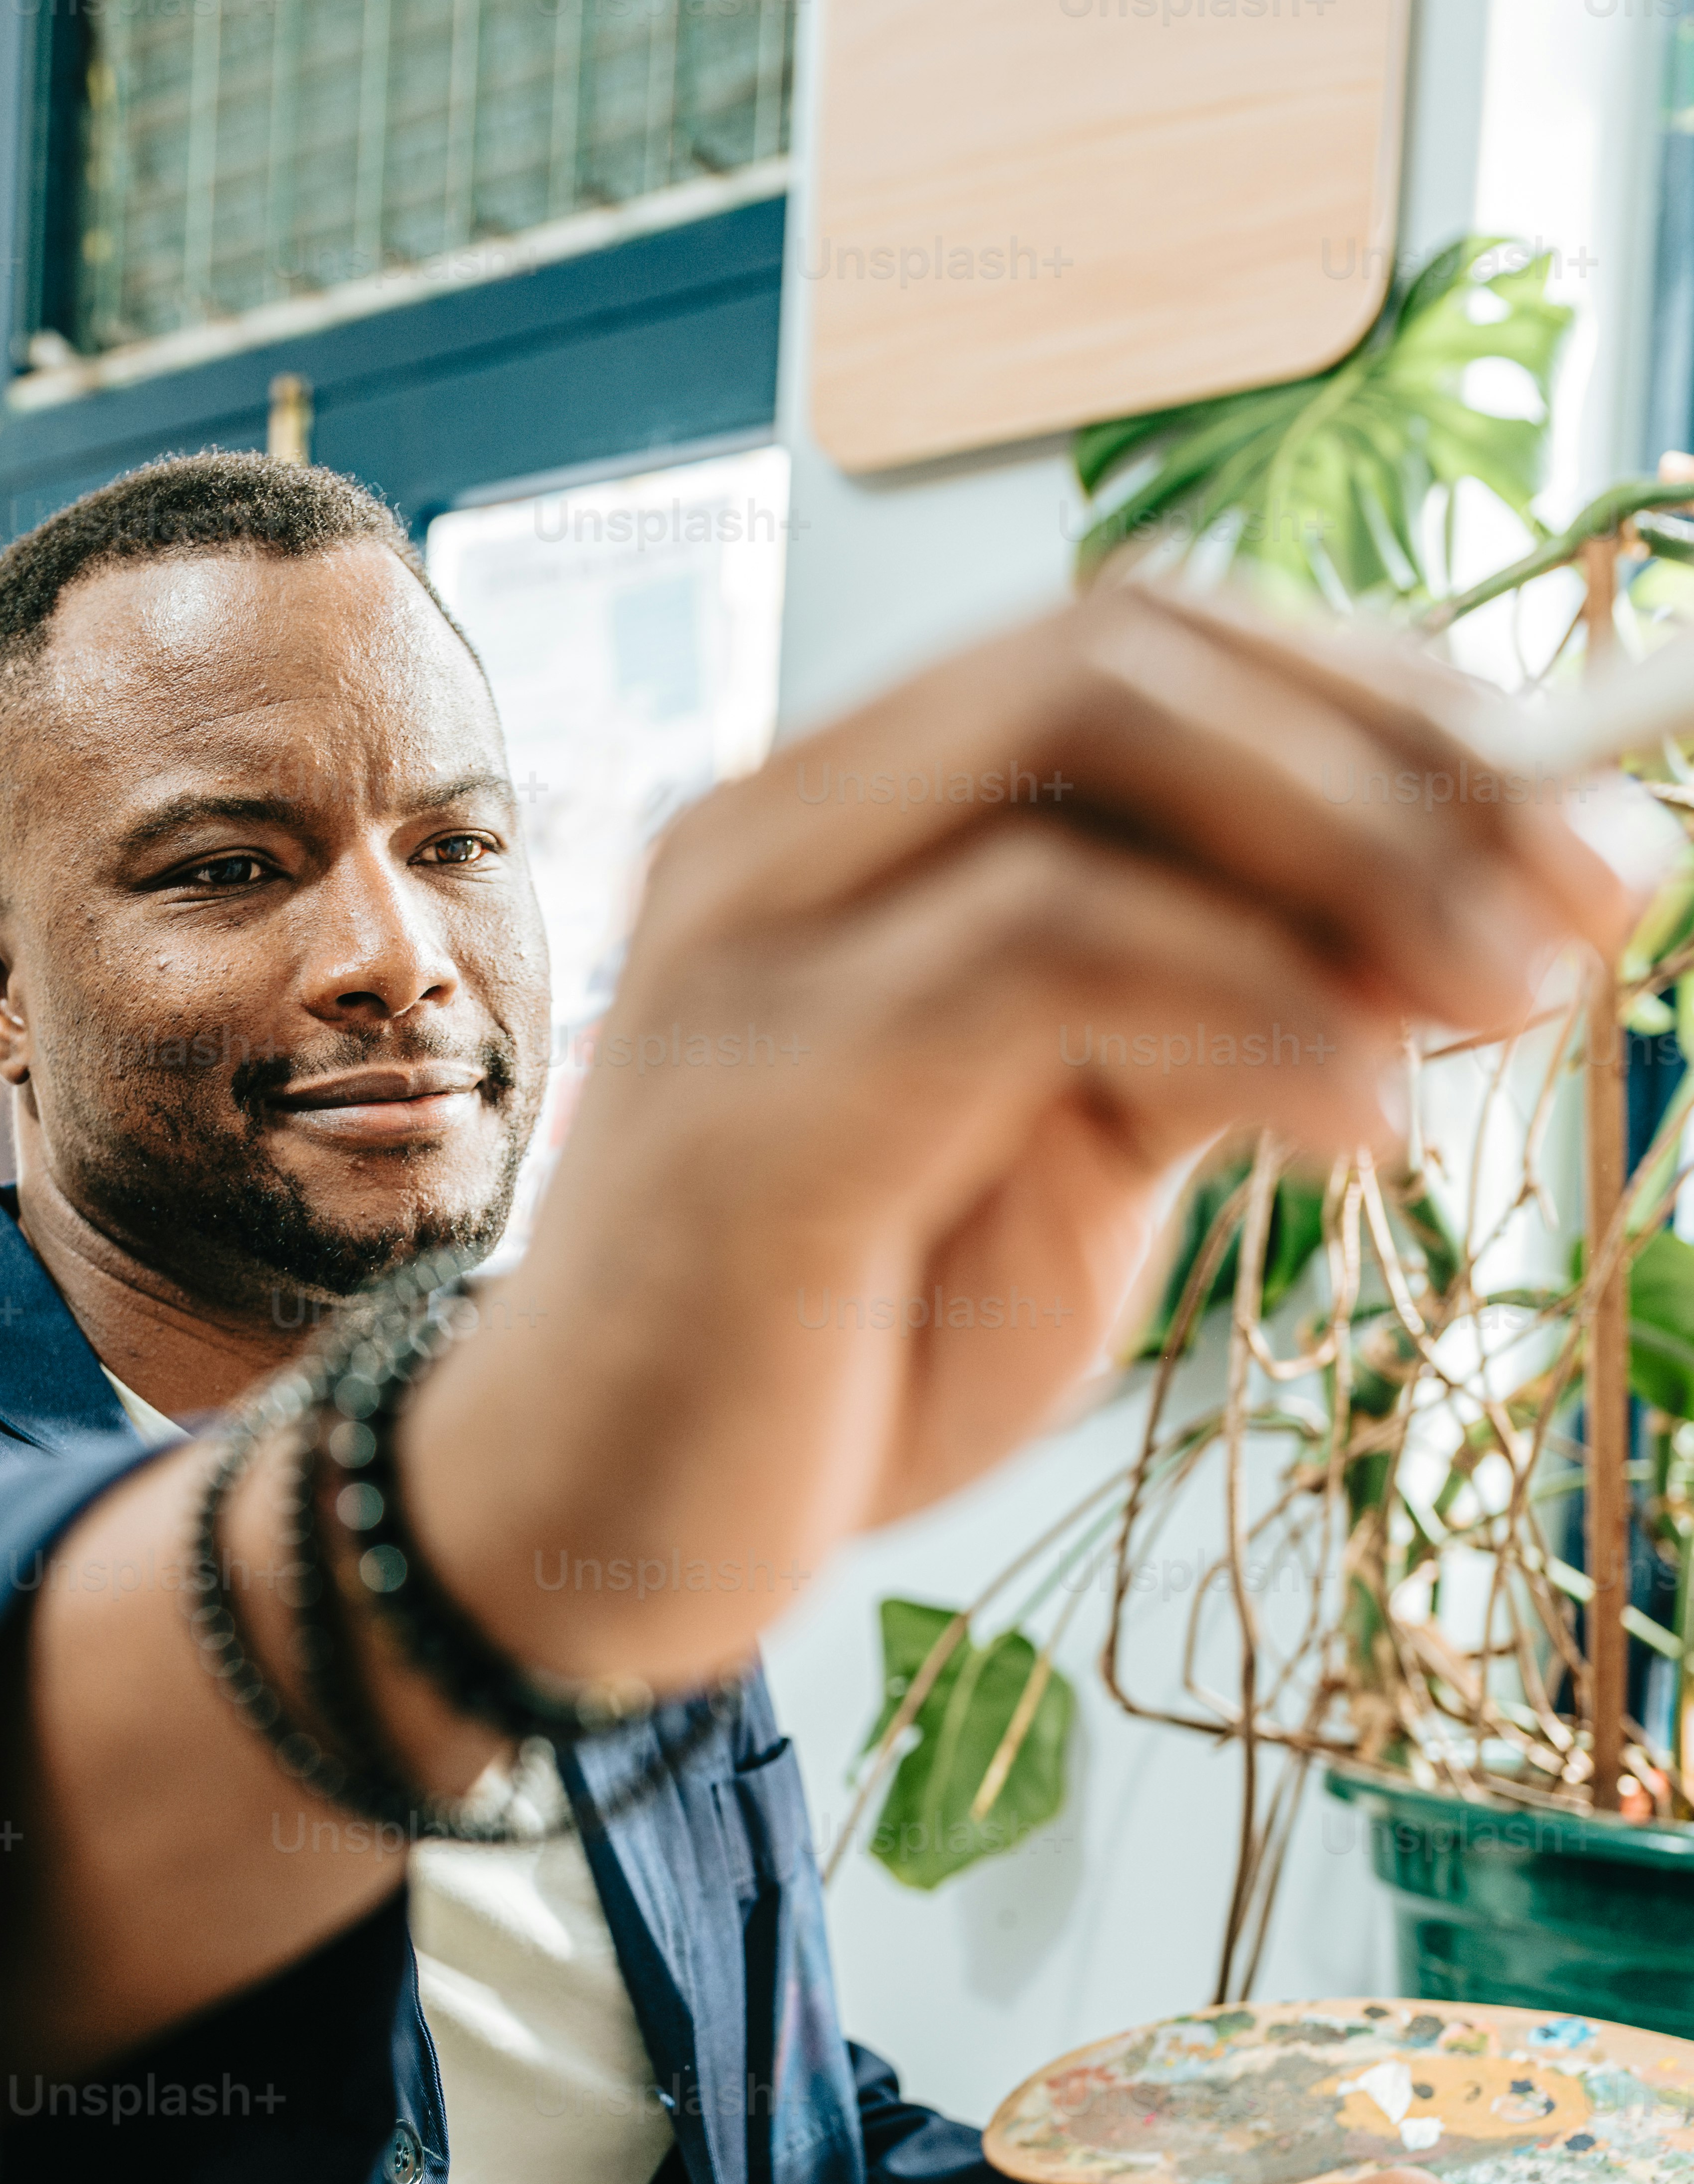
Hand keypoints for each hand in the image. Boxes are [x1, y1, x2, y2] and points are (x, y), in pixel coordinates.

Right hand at [408, 581, 1635, 1691]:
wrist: (592, 1539)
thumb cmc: (834, 1357)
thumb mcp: (1074, 1164)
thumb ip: (1217, 1025)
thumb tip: (1460, 930)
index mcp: (847, 824)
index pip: (1138, 644)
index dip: (1377, 694)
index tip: (1569, 814)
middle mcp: (780, 835)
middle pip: (1123, 647)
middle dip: (1399, 750)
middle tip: (1592, 886)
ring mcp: (751, 946)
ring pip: (1082, 752)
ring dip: (1354, 856)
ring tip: (1513, 996)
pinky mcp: (764, 1092)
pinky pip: (1041, 957)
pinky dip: (1250, 1016)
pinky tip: (1366, 1126)